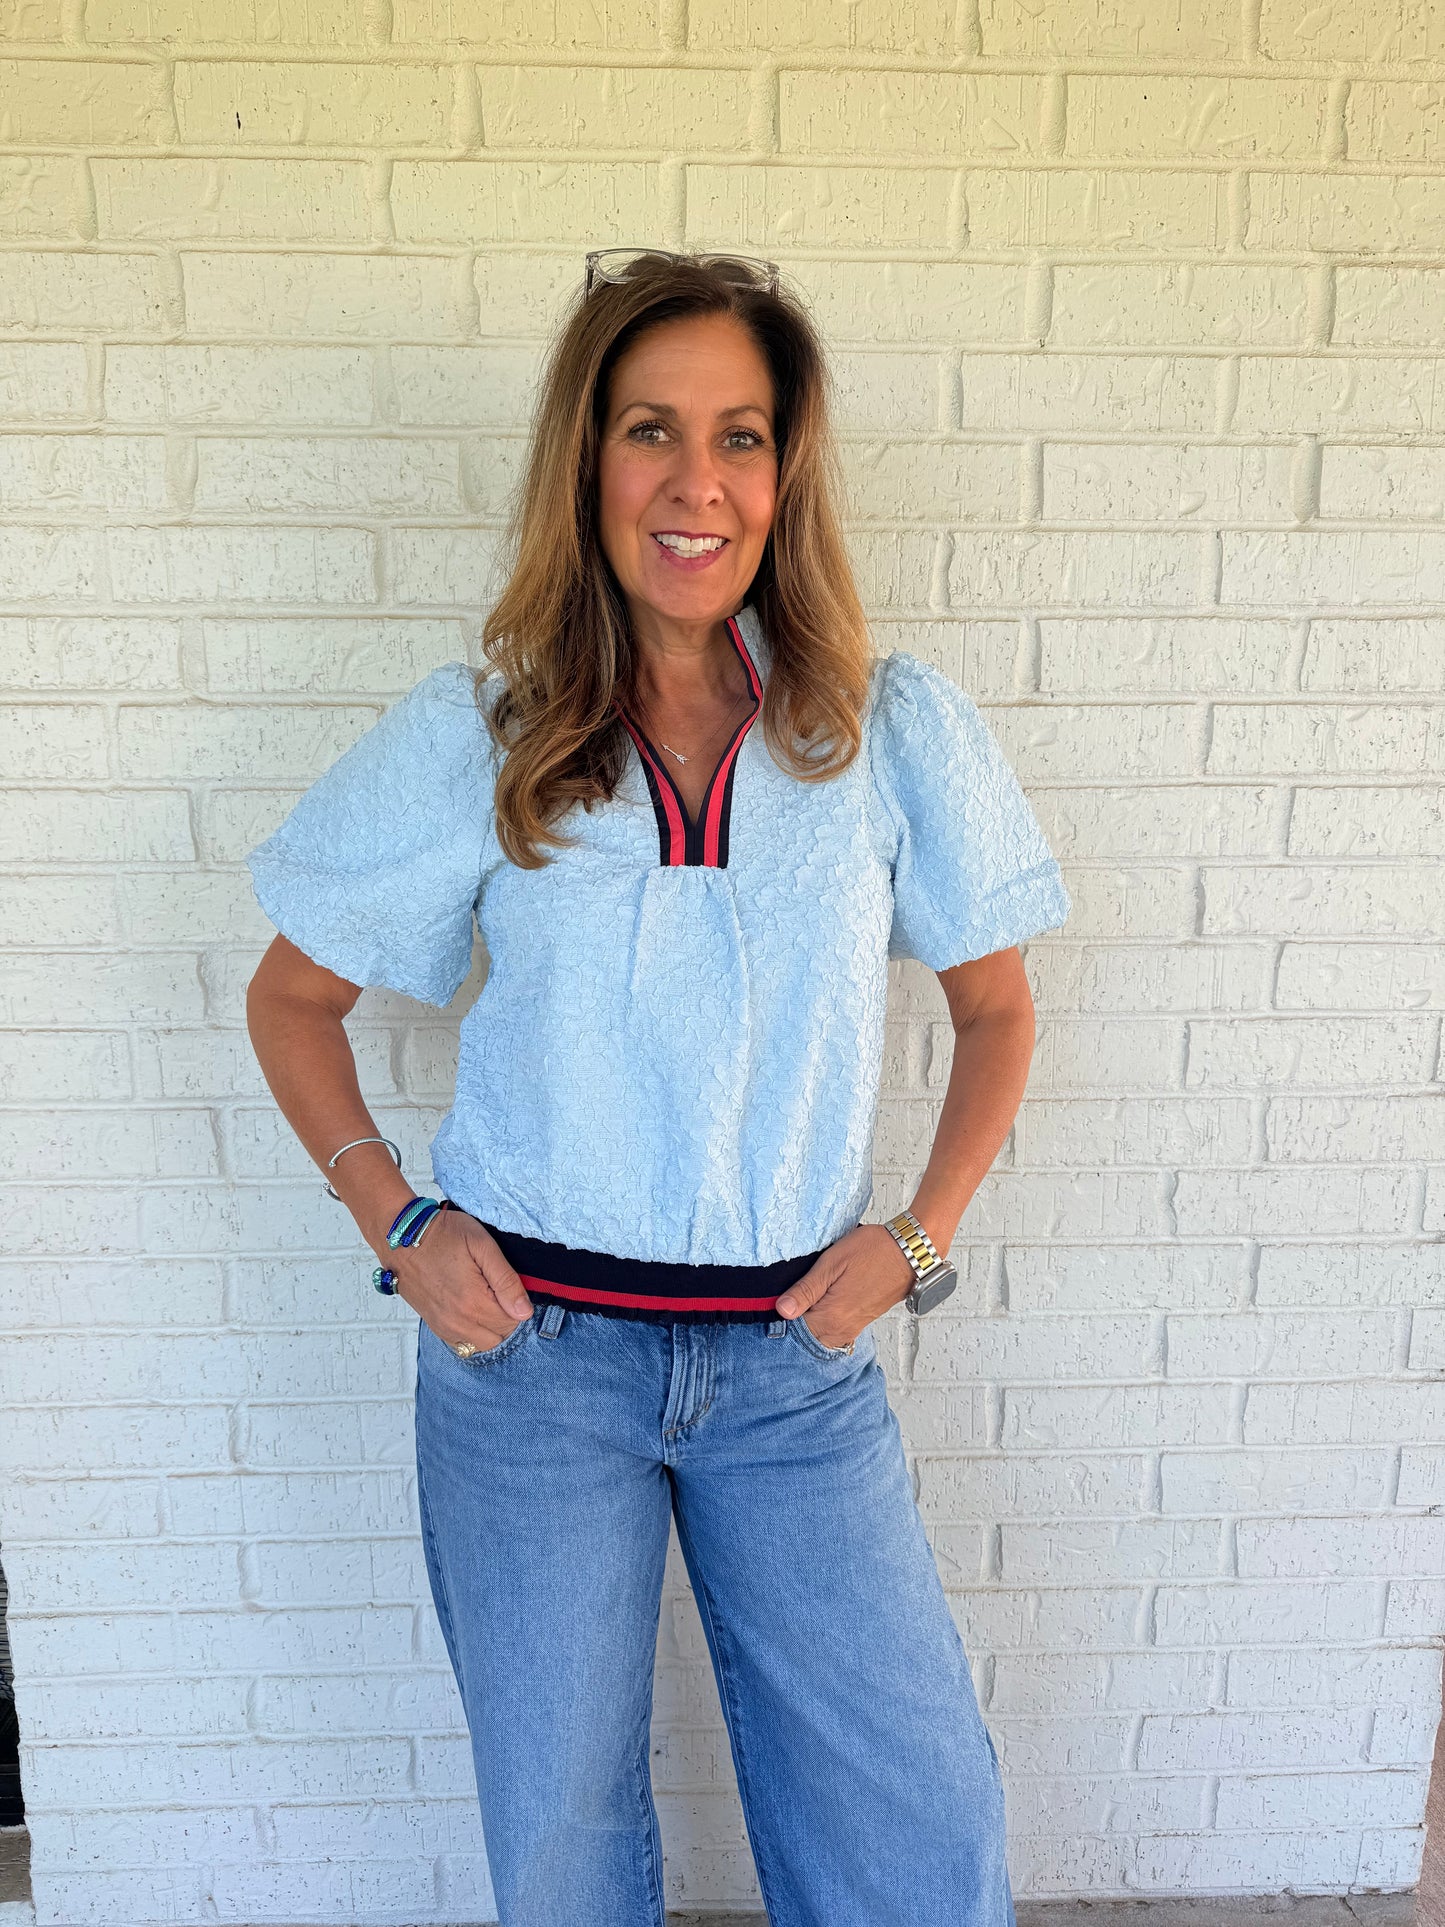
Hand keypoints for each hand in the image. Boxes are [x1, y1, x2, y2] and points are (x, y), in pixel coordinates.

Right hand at [381, 1207, 533, 1352]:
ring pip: (482, 1344)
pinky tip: (471, 1309)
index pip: (513, 1321)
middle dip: (506, 1317)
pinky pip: (462, 1344)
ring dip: (490, 1328)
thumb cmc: (442, 1234)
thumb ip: (506, 1280)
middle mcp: (457, 1321)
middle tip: (499, 1291)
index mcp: (473, 1302)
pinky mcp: (434, 1325)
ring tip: (486, 1300)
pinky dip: (472, 1332)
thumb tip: (524, 1311)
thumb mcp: (482, 1245)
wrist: (401, 1237)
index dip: (518, 1303)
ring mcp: (443, 1326)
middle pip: (499, 1336)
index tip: (508, 1284)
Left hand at [773, 1221, 915, 1351]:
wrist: (909, 1253)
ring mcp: (853, 1327)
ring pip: (819, 1335)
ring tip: (805, 1297)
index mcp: (832, 1317)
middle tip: (789, 1296)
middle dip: (794, 1321)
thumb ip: (806, 1290)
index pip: (793, 1330)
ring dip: (809, 1321)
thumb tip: (782, 1310)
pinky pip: (833, 1331)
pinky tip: (821, 1301)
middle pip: (806, 1336)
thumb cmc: (873, 1251)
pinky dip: (823, 1321)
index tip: (776, 1299)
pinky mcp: (861, 1322)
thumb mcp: (832, 1263)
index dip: (781, 1314)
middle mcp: (842, 1329)